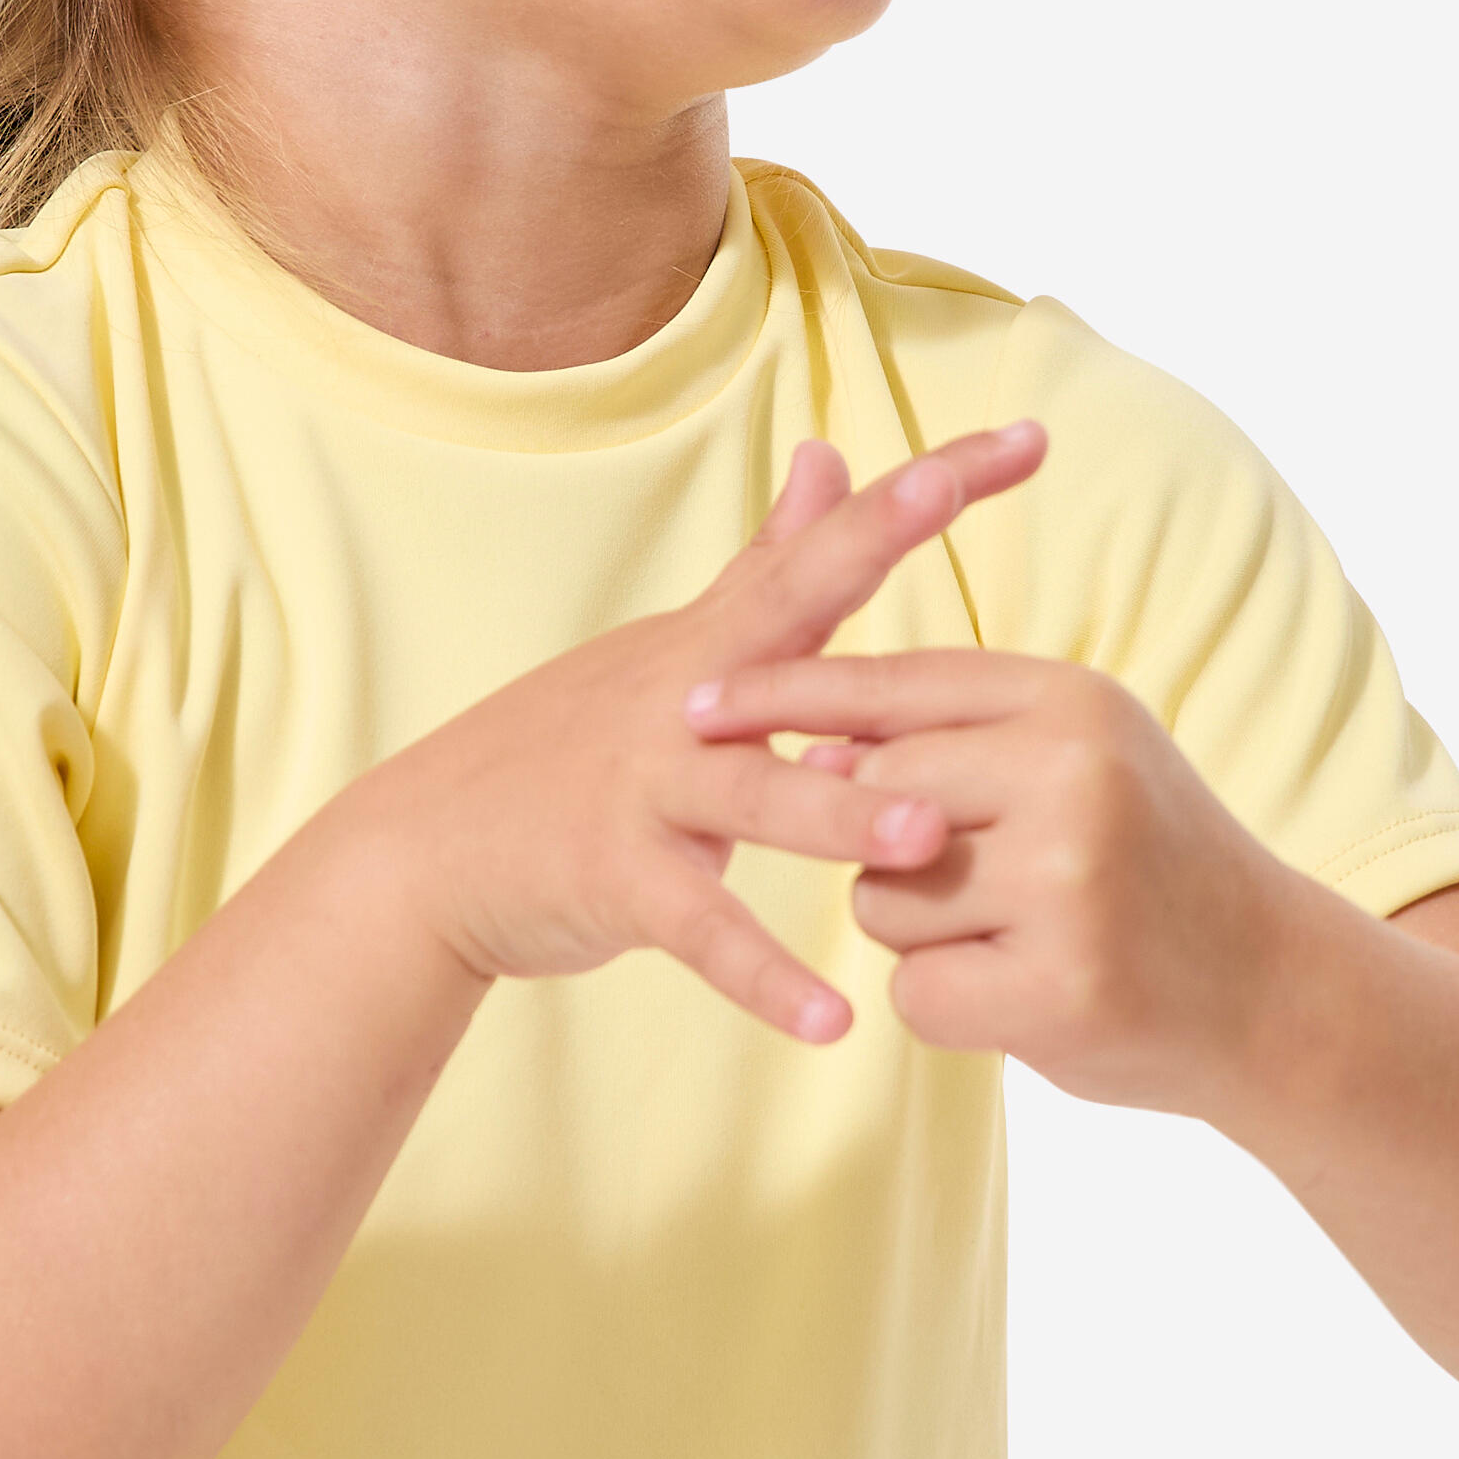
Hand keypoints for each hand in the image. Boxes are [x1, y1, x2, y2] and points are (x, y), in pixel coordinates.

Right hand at [363, 426, 1047, 1042]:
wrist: (428, 851)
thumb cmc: (569, 748)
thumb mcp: (674, 648)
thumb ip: (765, 567)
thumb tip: (828, 454)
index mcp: (718, 643)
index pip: (830, 544)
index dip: (922, 488)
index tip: (1029, 436)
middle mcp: (686, 696)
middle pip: (789, 613)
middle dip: (871, 544)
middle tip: (949, 490)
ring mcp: (648, 786)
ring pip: (758, 791)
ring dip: (844, 809)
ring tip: (932, 834)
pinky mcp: (617, 880)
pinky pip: (702, 931)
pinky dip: (766, 978)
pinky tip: (832, 1022)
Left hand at [681, 648, 1299, 1114]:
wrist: (1276, 993)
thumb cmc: (1150, 866)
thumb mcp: (1077, 758)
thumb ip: (954, 736)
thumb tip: (811, 739)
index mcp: (1071, 701)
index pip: (890, 684)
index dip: (784, 696)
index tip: (692, 704)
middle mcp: (1071, 777)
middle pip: (867, 792)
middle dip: (884, 842)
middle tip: (988, 871)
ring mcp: (1067, 884)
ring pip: (880, 900)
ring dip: (923, 931)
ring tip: (1026, 932)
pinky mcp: (1058, 988)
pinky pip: (914, 990)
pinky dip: (951, 1004)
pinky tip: (1028, 993)